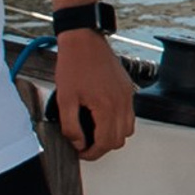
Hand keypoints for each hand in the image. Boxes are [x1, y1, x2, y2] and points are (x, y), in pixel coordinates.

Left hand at [53, 27, 137, 162]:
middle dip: (102, 146)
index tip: (81, 152)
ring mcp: (127, 95)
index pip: (105, 142)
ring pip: (128, 129)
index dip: (92, 153)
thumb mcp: (65, 99)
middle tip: (85, 144)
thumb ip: (71, 126)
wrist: (84, 41)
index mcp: (107, 106)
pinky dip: (118, 122)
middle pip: (119, 140)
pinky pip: (129, 114)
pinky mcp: (128, 89)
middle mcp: (122, 102)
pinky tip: (101, 116)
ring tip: (94, 131)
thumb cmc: (74, 65)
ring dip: (112, 135)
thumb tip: (78, 142)